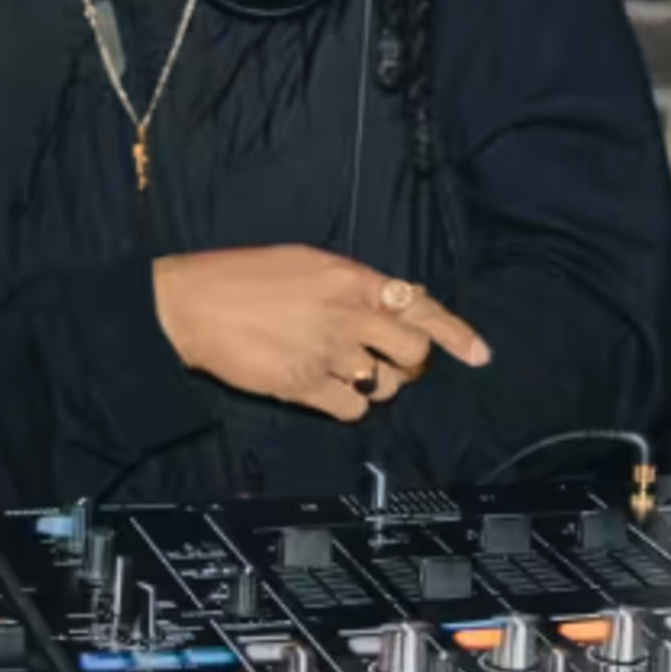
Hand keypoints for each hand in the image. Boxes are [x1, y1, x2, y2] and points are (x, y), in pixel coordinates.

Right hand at [149, 246, 490, 422]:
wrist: (191, 304)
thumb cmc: (242, 277)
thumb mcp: (306, 263)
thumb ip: (353, 283)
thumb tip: (394, 300)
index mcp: (350, 277)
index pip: (420, 306)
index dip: (455, 333)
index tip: (479, 354)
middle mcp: (347, 314)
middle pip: (413, 353)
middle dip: (409, 362)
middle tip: (388, 360)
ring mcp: (328, 352)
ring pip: (387, 386)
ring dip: (378, 384)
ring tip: (348, 371)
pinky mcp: (305, 386)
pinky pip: (354, 409)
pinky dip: (350, 405)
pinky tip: (329, 391)